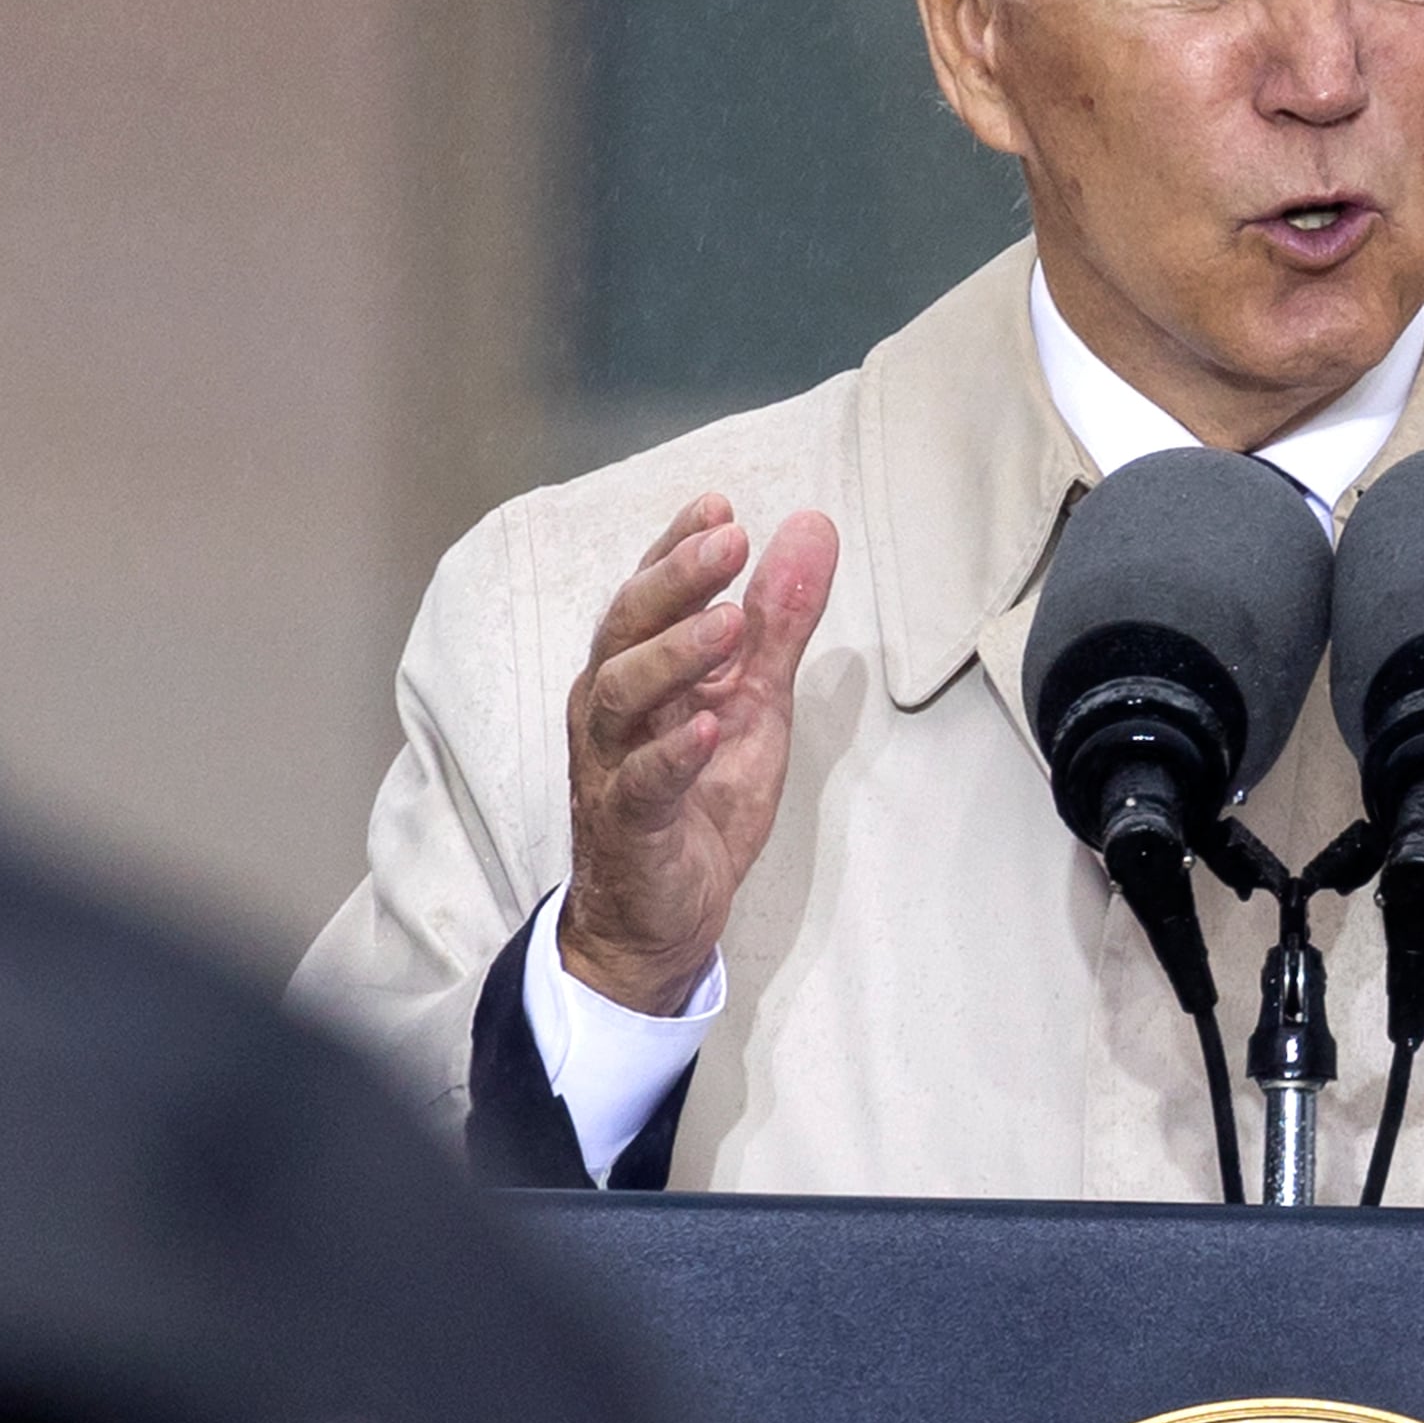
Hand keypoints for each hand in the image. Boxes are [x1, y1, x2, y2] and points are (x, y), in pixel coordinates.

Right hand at [563, 494, 838, 1013]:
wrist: (656, 917)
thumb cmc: (698, 800)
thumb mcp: (756, 701)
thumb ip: (781, 621)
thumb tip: (811, 528)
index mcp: (639, 669)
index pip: (649, 591)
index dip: (678, 546)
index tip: (720, 505)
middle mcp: (612, 706)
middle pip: (627, 627)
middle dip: (677, 578)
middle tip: (729, 538)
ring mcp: (613, 763)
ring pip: (622, 693)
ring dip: (676, 653)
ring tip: (728, 622)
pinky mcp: (628, 823)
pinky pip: (643, 782)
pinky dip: (673, 753)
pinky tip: (708, 727)